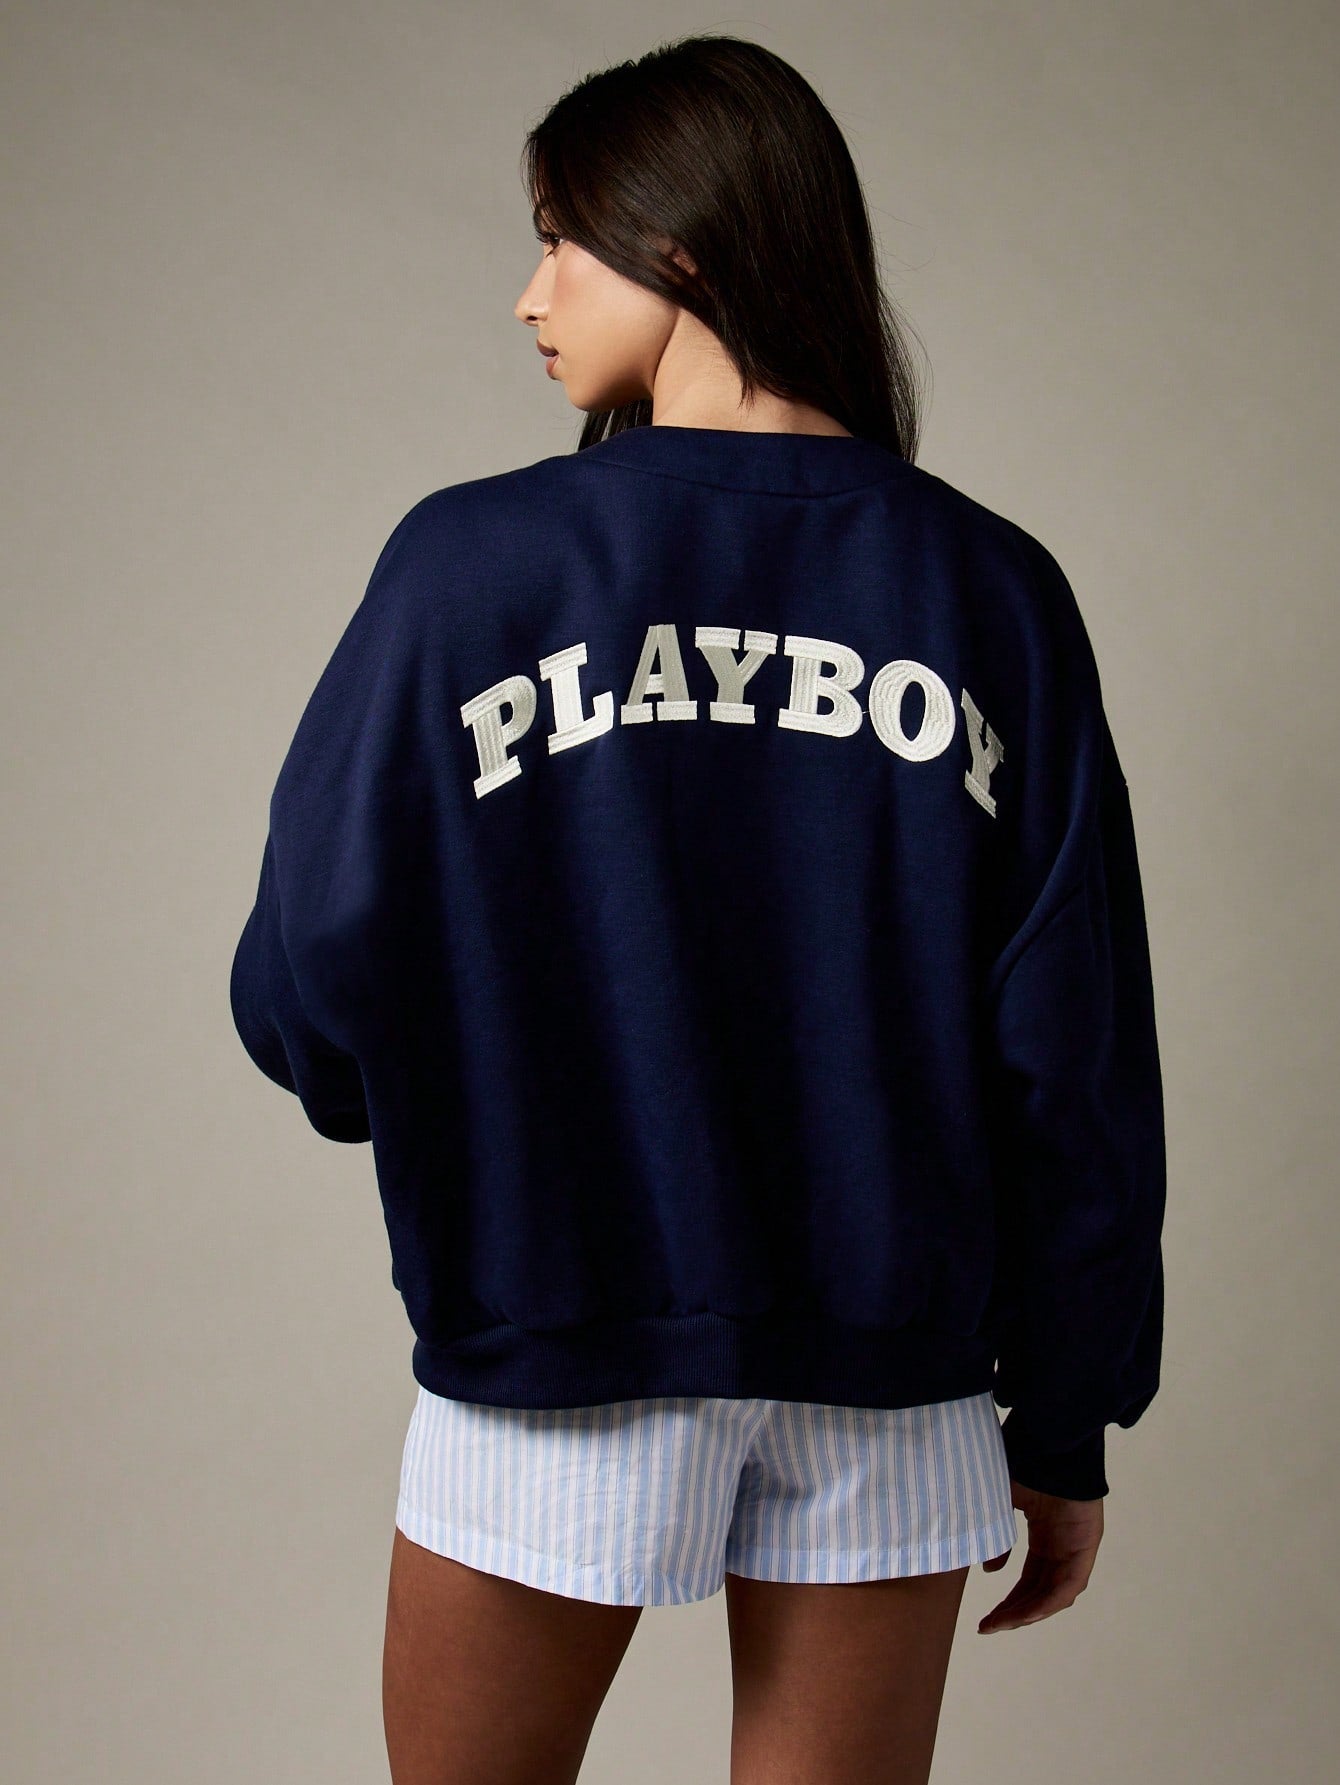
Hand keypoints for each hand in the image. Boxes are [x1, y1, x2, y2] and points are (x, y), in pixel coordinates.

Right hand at [976, 1478, 1103, 1632]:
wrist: (1049, 1443)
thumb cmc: (1024, 1465)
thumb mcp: (1002, 1504)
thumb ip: (999, 1538)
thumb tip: (991, 1569)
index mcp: (1044, 1535)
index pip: (1028, 1578)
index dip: (1008, 1600)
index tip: (985, 1617)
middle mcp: (1061, 1546)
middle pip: (1039, 1590)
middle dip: (1014, 1611)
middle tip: (989, 1626)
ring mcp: (1076, 1547)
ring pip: (1054, 1593)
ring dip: (1028, 1611)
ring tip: (1002, 1622)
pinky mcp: (1086, 1546)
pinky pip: (1069, 1584)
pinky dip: (1048, 1601)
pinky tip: (1027, 1612)